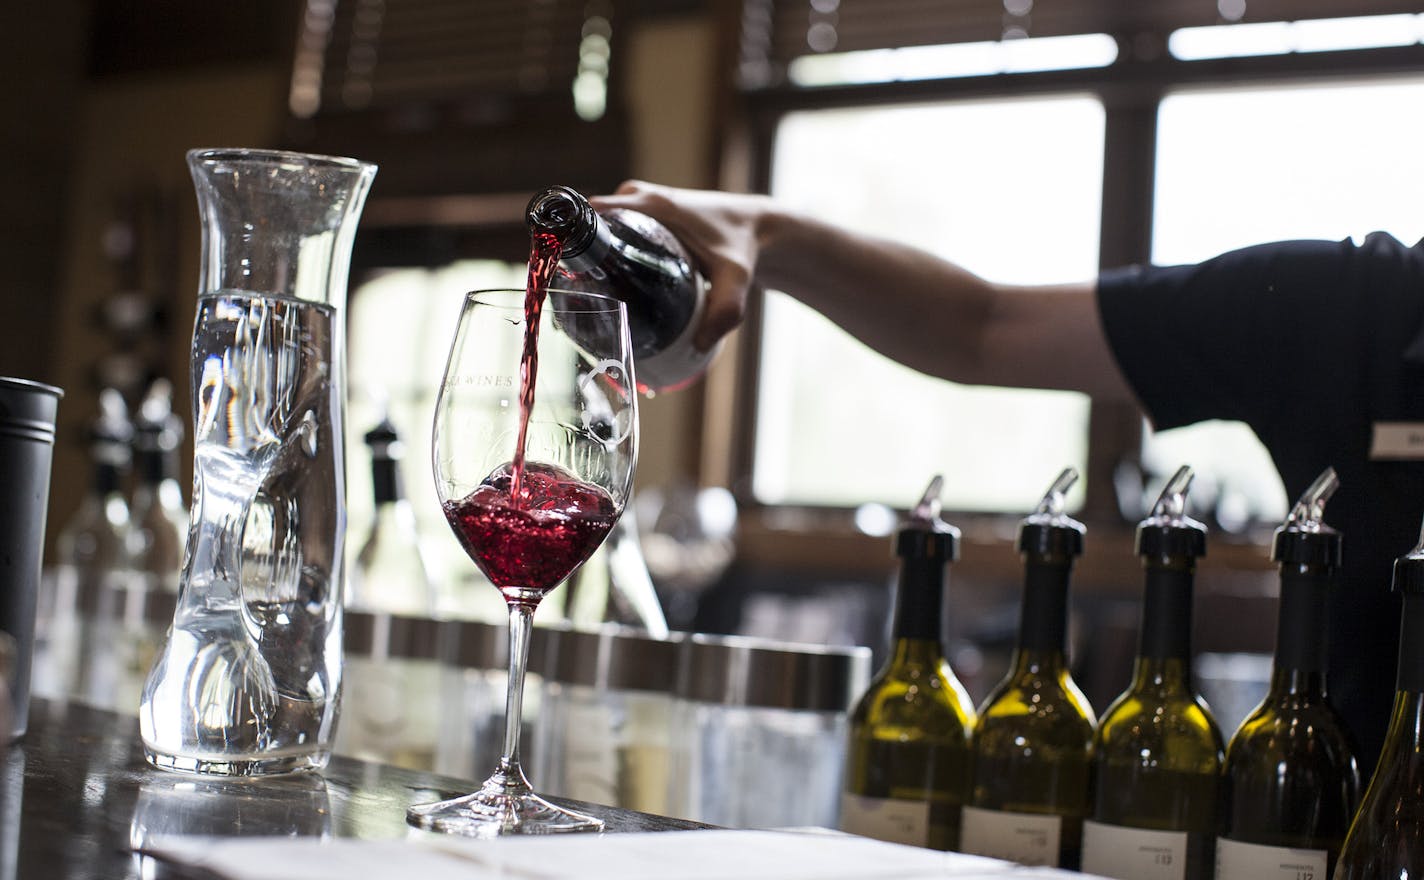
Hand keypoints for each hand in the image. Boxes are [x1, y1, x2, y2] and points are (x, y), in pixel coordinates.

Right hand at [591, 181, 774, 351]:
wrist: (757, 227)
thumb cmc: (743, 245)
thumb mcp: (736, 278)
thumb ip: (725, 310)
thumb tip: (699, 345)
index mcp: (652, 204)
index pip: (593, 215)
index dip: (576, 243)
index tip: (571, 279)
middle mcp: (640, 199)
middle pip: (592, 230)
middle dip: (582, 263)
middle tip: (583, 302)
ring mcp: (640, 206)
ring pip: (601, 234)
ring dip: (595, 262)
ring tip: (591, 302)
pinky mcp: (644, 218)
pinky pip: (614, 234)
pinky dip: (610, 257)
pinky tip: (610, 291)